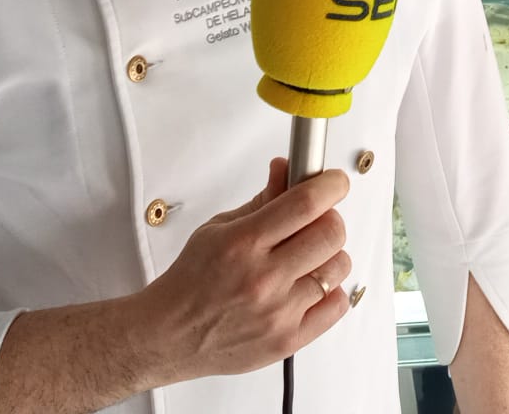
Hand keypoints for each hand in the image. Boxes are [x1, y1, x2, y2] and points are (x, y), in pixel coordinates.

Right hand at [132, 158, 352, 386]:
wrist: (170, 335)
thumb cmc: (192, 281)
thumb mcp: (218, 228)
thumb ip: (262, 200)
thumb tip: (287, 168)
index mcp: (243, 243)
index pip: (305, 204)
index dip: (330, 186)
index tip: (335, 183)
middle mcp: (263, 278)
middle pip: (330, 233)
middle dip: (330, 219)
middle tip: (317, 221)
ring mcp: (278, 312)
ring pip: (338, 267)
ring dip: (330, 255)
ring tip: (308, 258)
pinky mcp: (289, 340)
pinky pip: (338, 305)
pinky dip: (331, 290)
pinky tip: (310, 286)